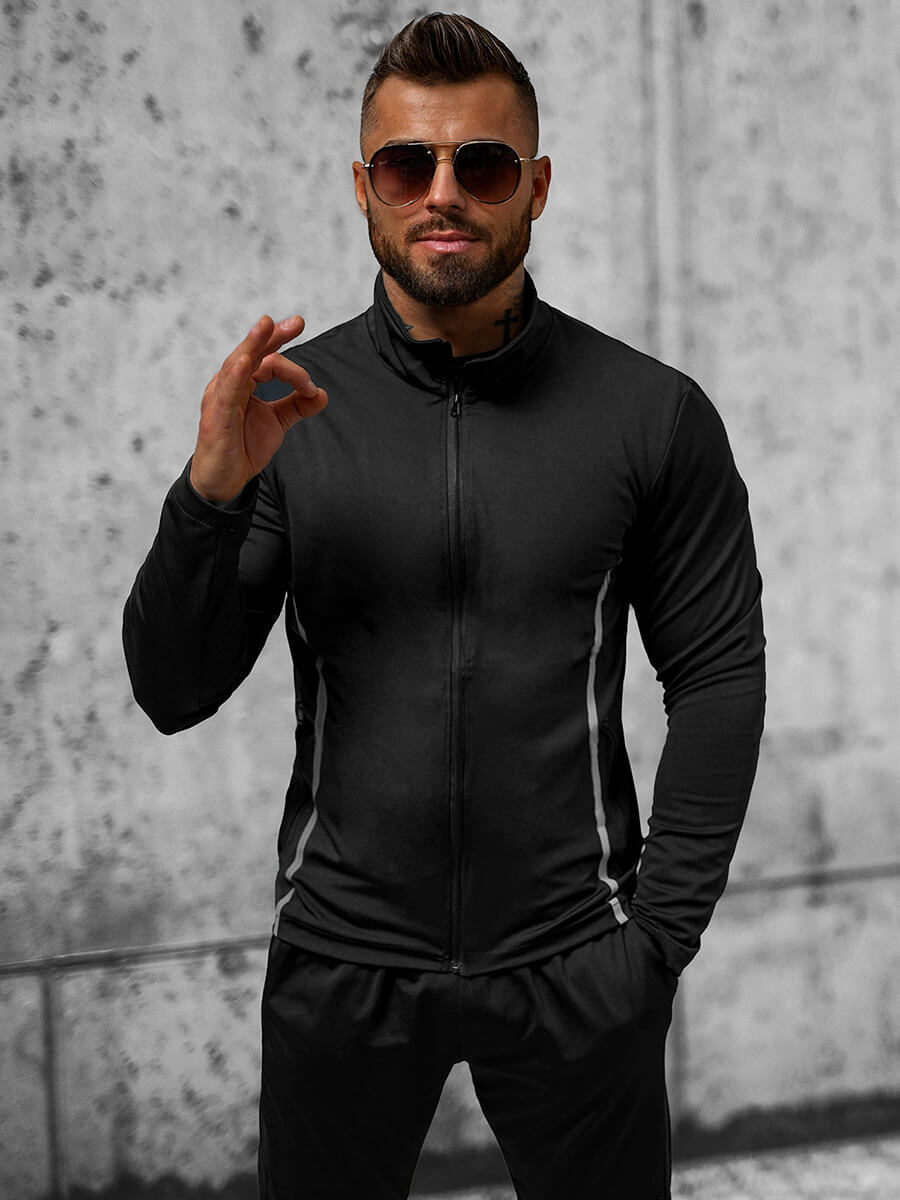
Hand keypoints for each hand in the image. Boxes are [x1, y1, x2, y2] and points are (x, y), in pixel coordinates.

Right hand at [189, 315, 327, 502]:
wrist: (224, 481)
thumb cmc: (242, 447)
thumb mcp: (276, 423)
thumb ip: (296, 406)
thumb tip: (322, 393)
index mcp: (243, 382)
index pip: (266, 359)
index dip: (292, 365)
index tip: (310, 385)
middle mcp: (228, 385)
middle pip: (250, 352)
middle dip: (272, 335)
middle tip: (297, 322)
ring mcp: (219, 400)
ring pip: (236, 365)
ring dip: (252, 344)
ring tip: (265, 325)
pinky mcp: (216, 419)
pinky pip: (226, 394)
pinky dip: (235, 376)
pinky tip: (246, 362)